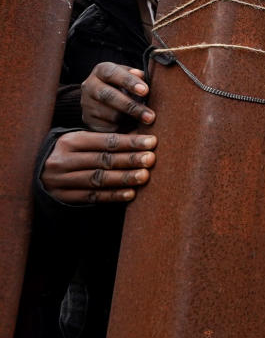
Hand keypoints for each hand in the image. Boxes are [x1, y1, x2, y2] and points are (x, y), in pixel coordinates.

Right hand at [40, 131, 156, 204]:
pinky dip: (113, 195)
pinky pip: (92, 197)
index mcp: (69, 141)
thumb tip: (143, 140)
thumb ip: (106, 141)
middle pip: (102, 160)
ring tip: (144, 176)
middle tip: (151, 159)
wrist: (40, 172)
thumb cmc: (71, 153)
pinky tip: (131, 193)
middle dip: (129, 159)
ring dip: (124, 178)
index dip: (129, 142)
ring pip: (98, 179)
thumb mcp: (81, 141)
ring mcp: (62, 180)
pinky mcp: (64, 197)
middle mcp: (63, 160)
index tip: (152, 142)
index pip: (104, 141)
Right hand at [81, 62, 153, 130]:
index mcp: (101, 71)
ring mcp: (87, 104)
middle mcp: (90, 86)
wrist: (102, 100)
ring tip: (146, 122)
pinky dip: (124, 129)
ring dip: (130, 120)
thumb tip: (140, 75)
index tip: (145, 91)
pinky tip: (135, 128)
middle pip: (108, 96)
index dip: (129, 81)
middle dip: (131, 106)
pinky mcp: (89, 120)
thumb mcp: (129, 77)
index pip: (112, 73)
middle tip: (150, 116)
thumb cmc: (124, 86)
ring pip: (110, 114)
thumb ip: (136, 76)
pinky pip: (108, 127)